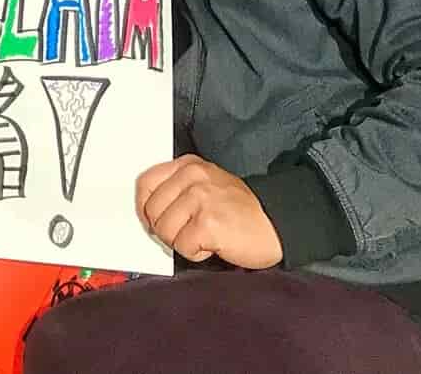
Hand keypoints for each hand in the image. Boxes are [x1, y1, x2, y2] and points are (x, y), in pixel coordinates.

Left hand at [136, 156, 282, 268]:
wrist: (276, 224)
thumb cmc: (241, 211)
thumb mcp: (207, 186)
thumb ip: (178, 190)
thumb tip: (149, 214)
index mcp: (189, 166)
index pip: (145, 182)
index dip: (144, 207)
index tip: (153, 222)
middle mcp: (193, 177)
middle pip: (152, 210)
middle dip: (165, 230)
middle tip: (187, 234)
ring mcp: (200, 198)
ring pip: (164, 231)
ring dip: (182, 243)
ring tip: (204, 237)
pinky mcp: (208, 223)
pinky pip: (183, 247)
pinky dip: (196, 254)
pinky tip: (214, 245)